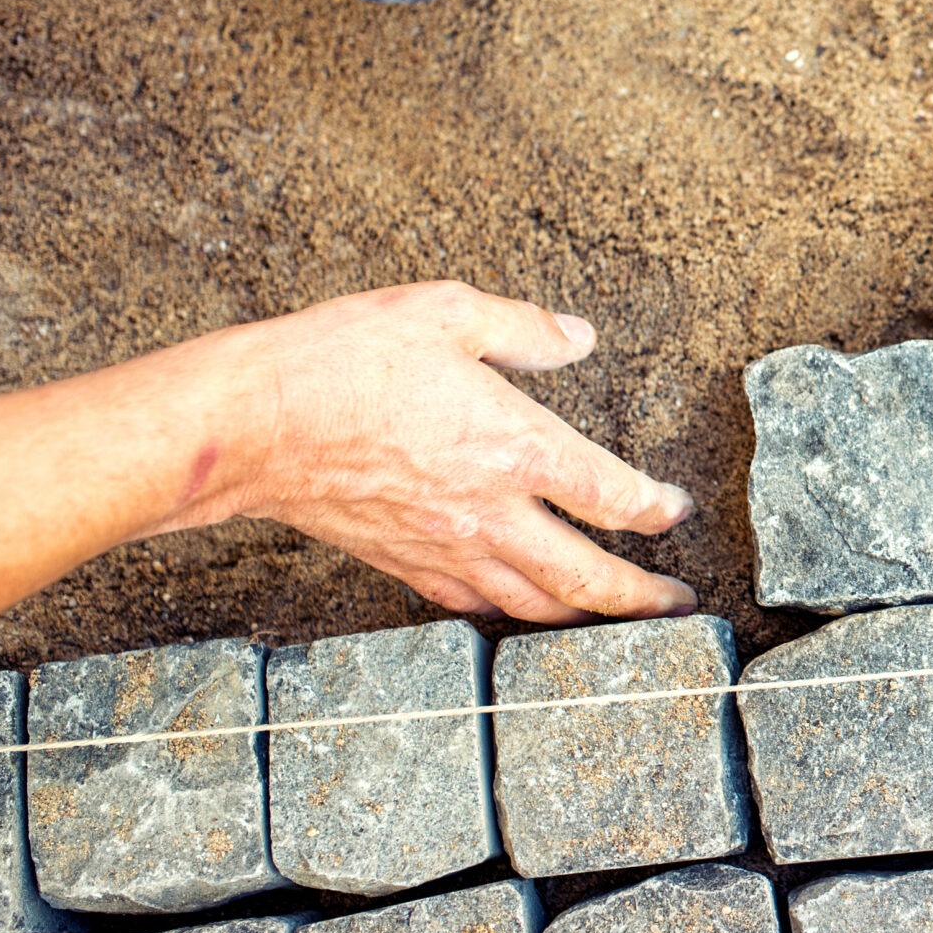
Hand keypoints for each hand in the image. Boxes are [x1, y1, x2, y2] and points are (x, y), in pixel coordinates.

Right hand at [189, 281, 698, 624]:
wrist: (252, 425)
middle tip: (680, 608)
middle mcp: (491, 512)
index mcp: (518, 447)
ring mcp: (446, 548)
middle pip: (587, 578)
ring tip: (618, 620)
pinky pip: (473, 604)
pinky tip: (521, 608)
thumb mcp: (446, 312)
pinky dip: (511, 613)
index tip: (676, 510)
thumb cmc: (344, 360)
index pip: (613, 496)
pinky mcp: (402, 564)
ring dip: (585, 618)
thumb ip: (525, 328)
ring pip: (534, 604)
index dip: (657, 509)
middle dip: (643, 600)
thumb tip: (579, 336)